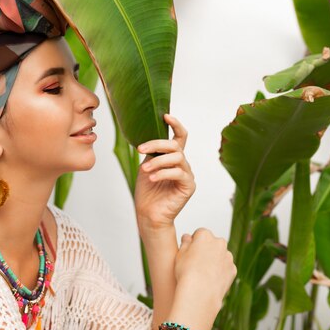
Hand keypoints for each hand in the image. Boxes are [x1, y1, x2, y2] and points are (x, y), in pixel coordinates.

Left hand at [134, 114, 195, 230]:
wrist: (149, 214)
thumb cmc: (147, 192)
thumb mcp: (146, 166)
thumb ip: (151, 153)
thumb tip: (148, 138)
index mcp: (172, 158)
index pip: (180, 137)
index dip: (175, 124)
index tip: (165, 116)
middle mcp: (182, 164)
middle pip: (175, 145)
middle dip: (157, 144)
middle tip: (140, 150)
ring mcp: (187, 175)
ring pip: (177, 158)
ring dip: (158, 161)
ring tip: (145, 170)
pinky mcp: (189, 186)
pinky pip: (178, 173)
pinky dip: (163, 173)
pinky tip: (152, 178)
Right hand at [175, 229, 235, 303]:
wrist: (200, 293)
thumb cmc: (187, 273)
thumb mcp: (179, 254)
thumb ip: (185, 243)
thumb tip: (187, 237)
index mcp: (205, 236)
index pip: (199, 234)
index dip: (193, 243)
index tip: (189, 252)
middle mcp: (219, 243)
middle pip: (212, 243)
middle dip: (206, 250)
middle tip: (196, 263)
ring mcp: (228, 256)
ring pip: (220, 255)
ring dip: (214, 260)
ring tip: (203, 274)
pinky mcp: (233, 269)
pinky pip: (225, 268)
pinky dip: (220, 271)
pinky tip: (210, 280)